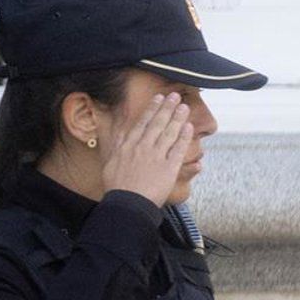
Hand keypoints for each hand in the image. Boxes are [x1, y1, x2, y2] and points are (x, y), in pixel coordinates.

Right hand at [100, 90, 193, 207]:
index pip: (142, 122)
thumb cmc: (117, 186)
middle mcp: (142, 147)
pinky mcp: (168, 168)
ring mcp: (156, 156)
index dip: (152, 108)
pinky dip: (183, 137)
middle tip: (176, 96)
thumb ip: (115, 142)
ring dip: (177, 118)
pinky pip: (178, 149)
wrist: (128, 203)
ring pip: (168, 133)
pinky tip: (189, 127)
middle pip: (157, 123)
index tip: (159, 98)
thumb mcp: (110, 160)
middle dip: (167, 108)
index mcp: (128, 144)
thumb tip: (117, 128)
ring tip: (185, 107)